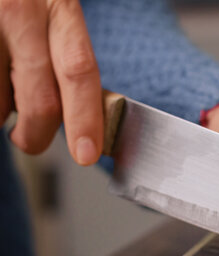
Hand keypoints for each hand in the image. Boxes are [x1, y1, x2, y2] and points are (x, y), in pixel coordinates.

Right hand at [0, 0, 101, 164]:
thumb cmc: (25, 3)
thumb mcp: (55, 17)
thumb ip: (67, 59)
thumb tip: (84, 118)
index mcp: (60, 10)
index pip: (80, 73)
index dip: (85, 118)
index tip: (87, 153)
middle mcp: (22, 14)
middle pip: (41, 102)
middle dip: (37, 135)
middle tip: (31, 140)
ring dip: (3, 112)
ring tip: (6, 88)